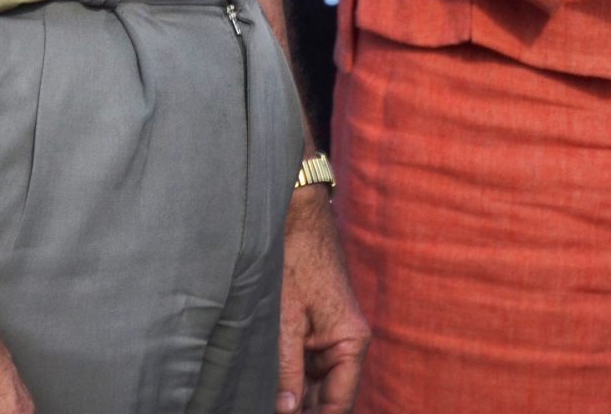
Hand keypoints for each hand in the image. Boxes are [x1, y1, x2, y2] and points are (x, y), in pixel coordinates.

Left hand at [276, 186, 366, 413]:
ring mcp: (331, 336)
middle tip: (262, 408)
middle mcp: (347, 343)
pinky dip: (288, 375)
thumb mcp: (286, 319)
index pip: (339, 403)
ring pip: (313, 383)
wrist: (298, 215)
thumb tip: (287, 410)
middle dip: (300, 409)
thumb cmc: (297, 258)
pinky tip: (264, 383)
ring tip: (259, 399)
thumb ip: (287, 368)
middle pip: (326, 396)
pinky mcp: (316, 327)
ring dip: (291, 394)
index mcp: (351, 343)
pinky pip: (305, 363)